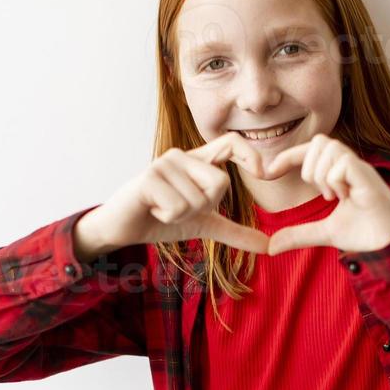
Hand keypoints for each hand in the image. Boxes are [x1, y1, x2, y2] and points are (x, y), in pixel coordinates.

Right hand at [77, 132, 273, 255]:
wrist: (121, 227)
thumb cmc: (159, 218)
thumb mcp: (202, 225)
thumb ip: (234, 232)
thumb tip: (268, 247)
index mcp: (197, 162)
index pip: (232, 143)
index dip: (251, 155)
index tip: (263, 174)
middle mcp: (182, 156)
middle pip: (220, 184)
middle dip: (203, 208)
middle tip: (178, 208)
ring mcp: (164, 164)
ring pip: (198, 200)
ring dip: (181, 216)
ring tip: (161, 209)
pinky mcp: (149, 177)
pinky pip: (178, 207)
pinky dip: (166, 218)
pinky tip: (151, 209)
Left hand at [262, 134, 389, 255]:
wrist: (389, 243)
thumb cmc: (364, 232)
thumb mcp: (324, 233)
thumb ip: (298, 235)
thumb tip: (270, 247)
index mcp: (339, 173)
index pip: (310, 151)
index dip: (288, 157)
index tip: (270, 171)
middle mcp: (349, 165)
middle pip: (319, 141)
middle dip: (309, 166)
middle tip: (321, 192)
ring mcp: (359, 168)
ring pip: (330, 148)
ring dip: (323, 175)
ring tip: (335, 196)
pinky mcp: (368, 176)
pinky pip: (342, 164)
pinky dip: (336, 181)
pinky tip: (346, 197)